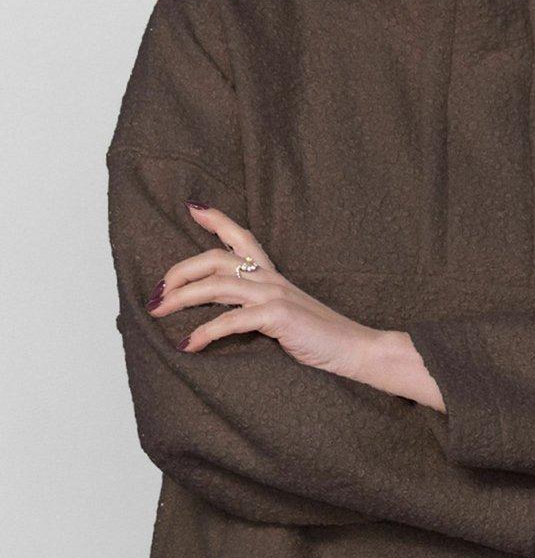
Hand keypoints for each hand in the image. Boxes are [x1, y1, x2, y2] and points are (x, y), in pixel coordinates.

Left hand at [144, 202, 381, 381]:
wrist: (356, 349)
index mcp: (273, 275)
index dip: (217, 220)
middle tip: (156, 291)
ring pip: (216, 285)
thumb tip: (226, 314)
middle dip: (180, 271)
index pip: (242, 238)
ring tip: (159, 311)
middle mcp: (271, 279)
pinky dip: (204, 332)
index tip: (193, 208)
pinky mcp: (277, 316)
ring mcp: (274, 295)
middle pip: (215, 260)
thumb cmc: (321, 338)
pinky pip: (231, 320)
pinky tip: (189, 345)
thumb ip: (260, 308)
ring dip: (181, 297)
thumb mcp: (287, 315)